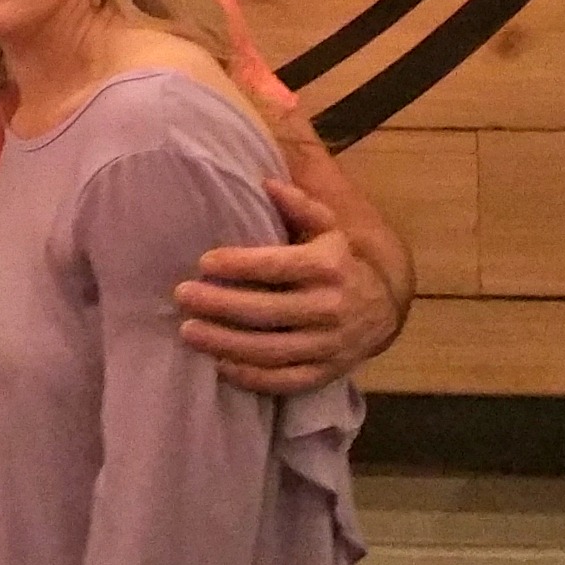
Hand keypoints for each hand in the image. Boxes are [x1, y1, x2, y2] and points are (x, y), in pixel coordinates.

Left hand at [174, 178, 399, 395]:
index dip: (239, 265)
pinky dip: (250, 376)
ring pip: (270, 350)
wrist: (383, 310)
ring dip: (225, 343)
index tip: (204, 262)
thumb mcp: (328, 227)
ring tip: (189, 332)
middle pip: (266, 311)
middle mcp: (329, 307)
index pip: (277, 267)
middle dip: (219, 304)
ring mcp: (327, 345)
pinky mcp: (324, 373)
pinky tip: (219, 364)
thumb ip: (299, 206)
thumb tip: (266, 183)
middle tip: (182, 295)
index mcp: (328, 266)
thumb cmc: (340, 261)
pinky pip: (283, 380)